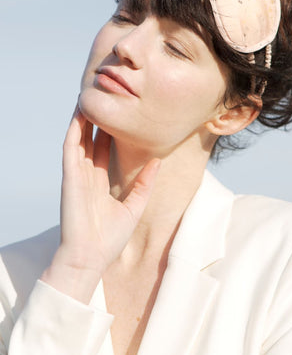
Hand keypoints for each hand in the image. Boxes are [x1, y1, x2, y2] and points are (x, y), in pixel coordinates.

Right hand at [42, 105, 159, 301]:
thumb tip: (158, 161)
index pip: (104, 149)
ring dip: (84, 118)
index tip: (120, 113)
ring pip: (80, 138)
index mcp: (100, 181)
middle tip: (106, 98)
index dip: (109, 131)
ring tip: (92, 96)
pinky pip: (71, 148)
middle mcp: (88, 174)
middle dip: (97, 119)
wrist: (90, 258)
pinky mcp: (69, 177)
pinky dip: (74, 129)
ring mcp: (77, 174)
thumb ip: (144, 183)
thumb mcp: (134, 207)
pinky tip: (79, 112)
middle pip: (92, 139)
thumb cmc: (110, 239)